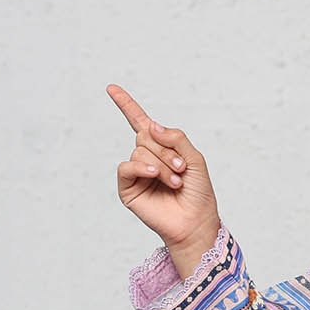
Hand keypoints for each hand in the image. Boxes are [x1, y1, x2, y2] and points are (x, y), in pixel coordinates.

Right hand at [108, 82, 220, 277]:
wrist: (195, 221)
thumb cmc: (198, 192)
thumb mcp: (195, 159)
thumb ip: (176, 138)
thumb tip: (151, 125)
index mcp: (161, 148)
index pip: (140, 122)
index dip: (126, 105)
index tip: (111, 88)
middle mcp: (146, 158)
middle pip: (145, 135)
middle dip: (166, 150)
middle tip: (181, 169)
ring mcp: (136, 173)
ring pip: (139, 151)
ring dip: (161, 165)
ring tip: (175, 182)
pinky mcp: (128, 188)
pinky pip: (126, 166)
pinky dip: (142, 168)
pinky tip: (155, 176)